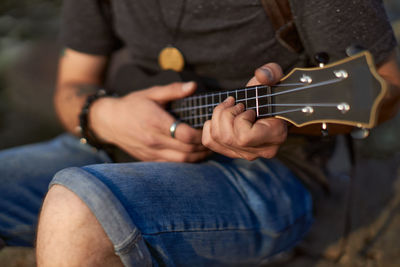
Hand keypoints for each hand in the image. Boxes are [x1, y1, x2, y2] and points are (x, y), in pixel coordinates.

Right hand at [90, 82, 210, 161]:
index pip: (185, 134)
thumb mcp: (151, 93)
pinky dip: (186, 161)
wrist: (109, 121)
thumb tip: (193, 86)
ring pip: (181, 160)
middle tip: (213, 138)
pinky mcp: (150, 159)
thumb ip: (173, 90)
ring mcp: (151, 152)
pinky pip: (172, 164)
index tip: (208, 126)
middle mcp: (154, 140)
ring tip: (207, 148)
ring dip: (198, 156)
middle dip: (203, 146)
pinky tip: (194, 154)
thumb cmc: (132, 105)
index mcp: (155, 122)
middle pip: (186, 150)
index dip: (201, 133)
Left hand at [202, 63, 286, 159]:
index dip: (241, 119)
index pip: (244, 138)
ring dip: (218, 117)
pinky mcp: (232, 152)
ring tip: (230, 107)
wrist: (268, 105)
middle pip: (227, 138)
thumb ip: (271, 72)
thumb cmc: (271, 92)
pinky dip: (210, 126)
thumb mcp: (274, 78)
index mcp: (275, 136)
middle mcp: (261, 151)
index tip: (249, 108)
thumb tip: (261, 75)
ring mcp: (246, 154)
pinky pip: (209, 141)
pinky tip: (221, 117)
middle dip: (226, 114)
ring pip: (217, 138)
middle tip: (237, 104)